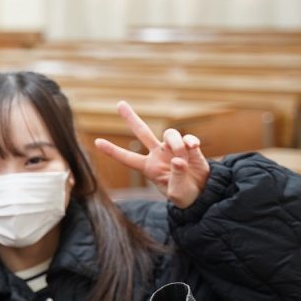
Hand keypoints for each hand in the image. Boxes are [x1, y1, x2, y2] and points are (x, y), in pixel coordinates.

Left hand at [93, 101, 211, 208]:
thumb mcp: (177, 194)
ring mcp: (173, 148)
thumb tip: (178, 159)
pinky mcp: (189, 147)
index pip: (127, 158)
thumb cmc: (185, 196)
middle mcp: (158, 155)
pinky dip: (190, 141)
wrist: (203, 194)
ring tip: (183, 158)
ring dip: (176, 144)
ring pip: (169, 133)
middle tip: (119, 104)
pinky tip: (193, 147)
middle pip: (142, 132)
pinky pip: (187, 137)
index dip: (113, 151)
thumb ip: (176, 178)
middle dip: (130, 118)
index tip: (97, 142)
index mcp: (149, 168)